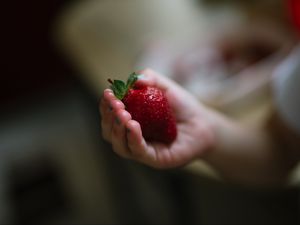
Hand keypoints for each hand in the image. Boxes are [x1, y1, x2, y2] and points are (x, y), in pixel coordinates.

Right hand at [99, 68, 214, 167]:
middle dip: (108, 117)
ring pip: (119, 145)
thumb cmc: (182, 106)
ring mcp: (142, 149)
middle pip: (109, 132)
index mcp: (130, 119)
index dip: (105, 105)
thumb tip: (136, 79)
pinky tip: (133, 125)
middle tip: (115, 103)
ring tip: (123, 114)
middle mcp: (132, 136)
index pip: (110, 116)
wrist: (203, 123)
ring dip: (117, 129)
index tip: (108, 93)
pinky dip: (132, 139)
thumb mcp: (165, 87)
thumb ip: (151, 78)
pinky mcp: (155, 159)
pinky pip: (138, 151)